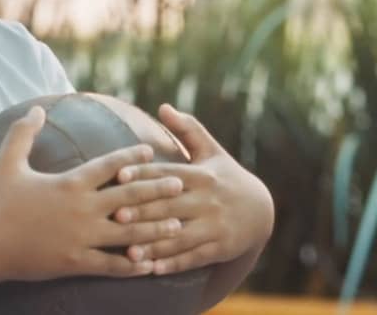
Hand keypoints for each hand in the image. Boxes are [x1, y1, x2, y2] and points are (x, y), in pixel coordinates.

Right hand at [0, 106, 185, 283]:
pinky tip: (150, 264)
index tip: (150, 152)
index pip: (108, 166)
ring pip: (128, 232)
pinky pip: (111, 265)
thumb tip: (36, 107)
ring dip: (155, 228)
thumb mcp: (7, 161)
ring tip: (177, 225)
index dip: (131, 158)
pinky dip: (132, 265)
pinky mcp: (75, 262)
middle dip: (157, 190)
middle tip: (181, 184)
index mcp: (69, 182)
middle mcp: (81, 208)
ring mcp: (81, 237)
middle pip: (129, 197)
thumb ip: (23, 132)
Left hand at [114, 104, 273, 275]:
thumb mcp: (212, 151)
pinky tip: (152, 270)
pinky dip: (173, 264)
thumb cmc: (226, 176)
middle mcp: (207, 200)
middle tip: (115, 215)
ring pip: (180, 236)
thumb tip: (163, 106)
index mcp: (202, 175)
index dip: (144, 174)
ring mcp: (214, 226)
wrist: (262, 210)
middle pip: (171, 206)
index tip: (119, 175)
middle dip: (144, 211)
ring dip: (154, 244)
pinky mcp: (220, 248)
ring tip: (128, 251)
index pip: (169, 173)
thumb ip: (188, 129)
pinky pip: (194, 257)